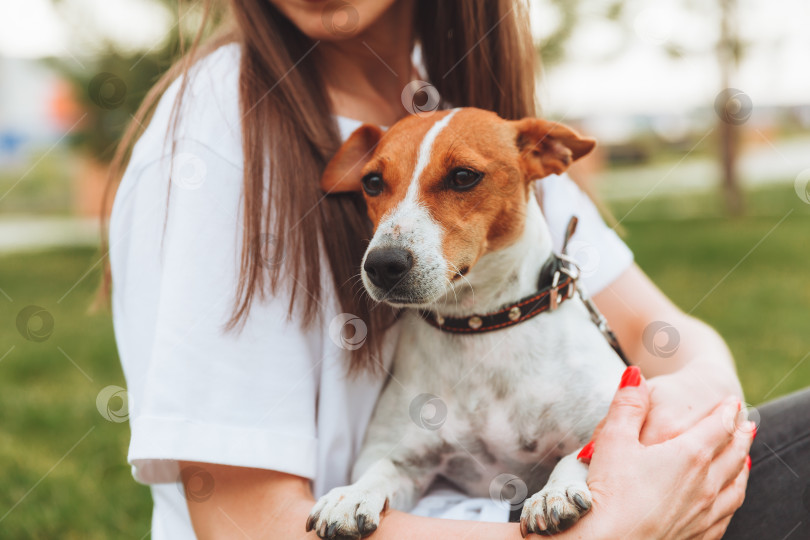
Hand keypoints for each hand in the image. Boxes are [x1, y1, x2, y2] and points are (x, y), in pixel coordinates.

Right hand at [578, 367, 753, 539]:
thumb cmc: (609, 492)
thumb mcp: (613, 439)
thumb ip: (627, 404)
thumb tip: (635, 376)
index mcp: (689, 455)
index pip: (718, 427)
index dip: (727, 411)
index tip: (732, 402)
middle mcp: (706, 484)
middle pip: (733, 454)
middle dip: (740, 435)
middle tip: (746, 423)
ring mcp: (705, 513)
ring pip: (736, 484)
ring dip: (742, 465)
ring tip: (744, 456)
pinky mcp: (698, 535)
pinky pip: (728, 513)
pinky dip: (734, 496)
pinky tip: (728, 496)